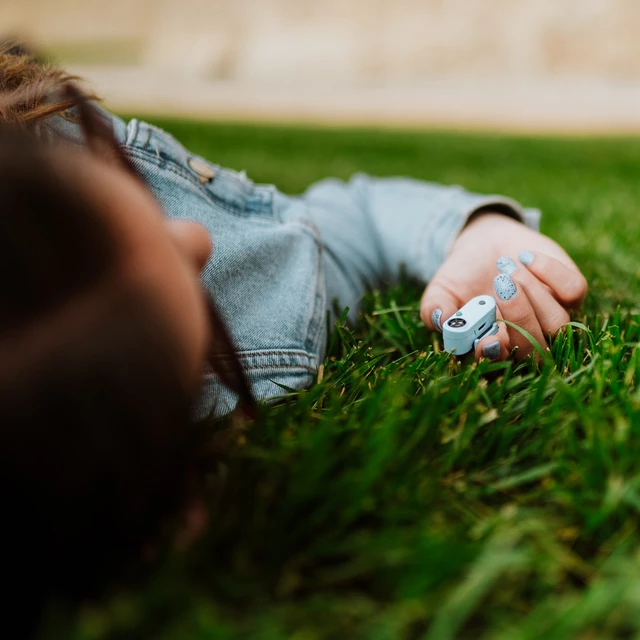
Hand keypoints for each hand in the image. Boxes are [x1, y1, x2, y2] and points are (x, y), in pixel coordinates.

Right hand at [420, 213, 586, 360]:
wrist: (486, 243)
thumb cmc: (460, 275)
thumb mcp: (440, 290)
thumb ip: (434, 308)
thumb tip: (441, 320)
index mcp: (493, 347)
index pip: (501, 364)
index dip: (497, 356)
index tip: (487, 339)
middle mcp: (526, 339)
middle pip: (537, 352)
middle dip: (520, 320)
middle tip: (500, 286)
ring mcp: (551, 317)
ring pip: (558, 323)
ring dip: (532, 293)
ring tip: (505, 265)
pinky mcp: (571, 292)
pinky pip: (574, 290)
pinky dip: (550, 272)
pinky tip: (525, 256)